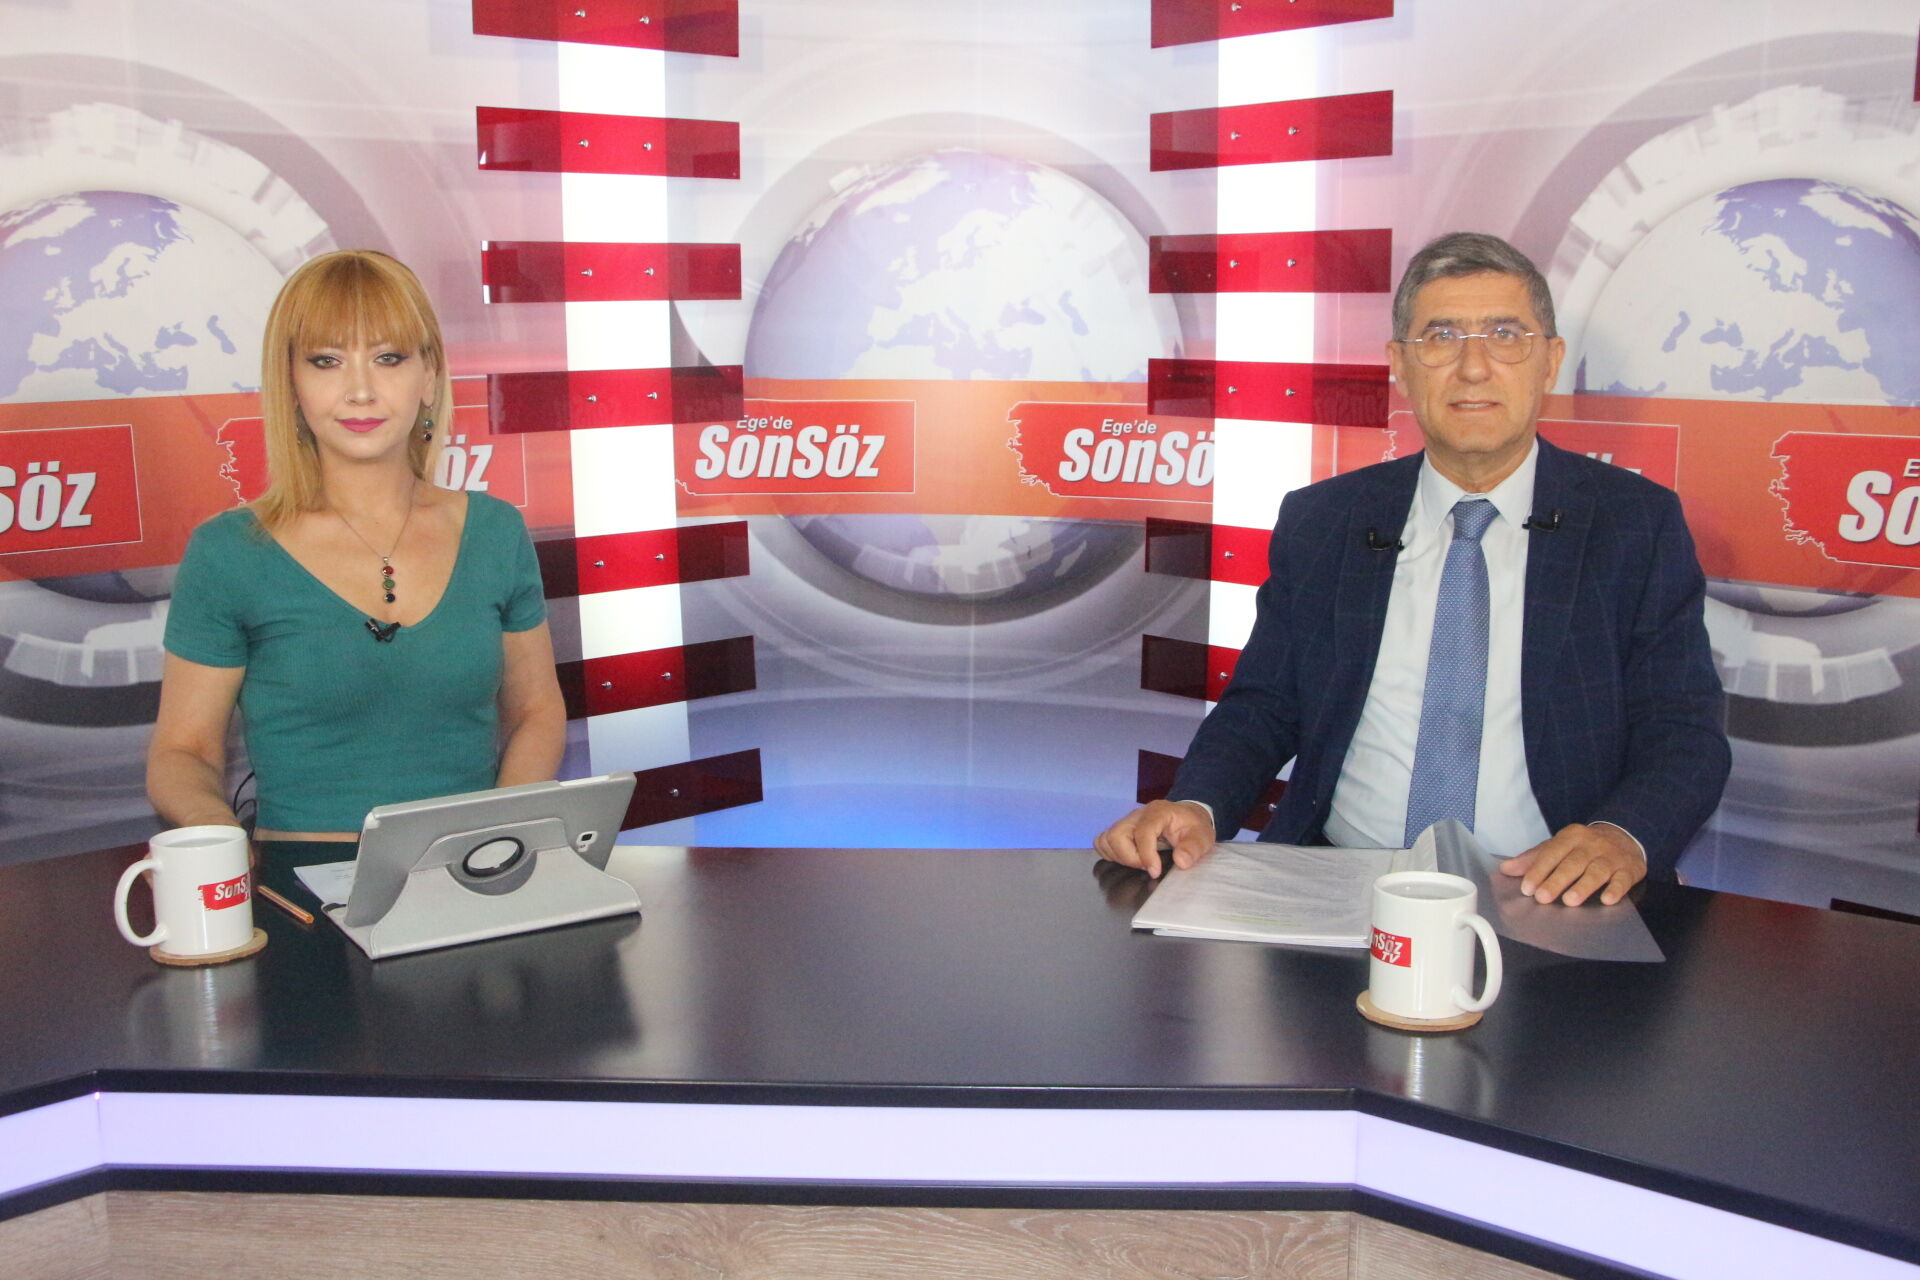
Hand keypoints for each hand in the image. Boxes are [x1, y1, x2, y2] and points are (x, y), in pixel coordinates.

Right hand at [1093, 800, 1216, 879]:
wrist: (1186, 817)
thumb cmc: (1192, 826)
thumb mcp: (1203, 836)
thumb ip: (1193, 848)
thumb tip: (1181, 861)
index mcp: (1157, 812)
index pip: (1143, 832)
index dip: (1146, 855)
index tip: (1155, 871)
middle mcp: (1137, 815)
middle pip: (1116, 835)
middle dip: (1130, 858)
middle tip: (1147, 866)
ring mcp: (1125, 821)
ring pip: (1106, 839)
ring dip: (1120, 857)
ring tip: (1139, 862)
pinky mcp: (1119, 830)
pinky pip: (1102, 842)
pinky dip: (1111, 854)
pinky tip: (1129, 859)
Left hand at [1500, 822, 1645, 905]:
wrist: (1624, 836)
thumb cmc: (1584, 846)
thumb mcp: (1558, 846)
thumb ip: (1533, 858)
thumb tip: (1505, 869)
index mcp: (1571, 837)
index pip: (1552, 853)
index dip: (1538, 870)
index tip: (1527, 887)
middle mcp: (1591, 845)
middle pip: (1573, 863)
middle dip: (1557, 880)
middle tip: (1543, 898)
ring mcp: (1611, 857)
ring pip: (1597, 871)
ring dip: (1583, 886)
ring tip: (1570, 900)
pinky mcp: (1629, 869)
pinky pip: (1623, 879)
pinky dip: (1616, 889)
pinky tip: (1608, 900)